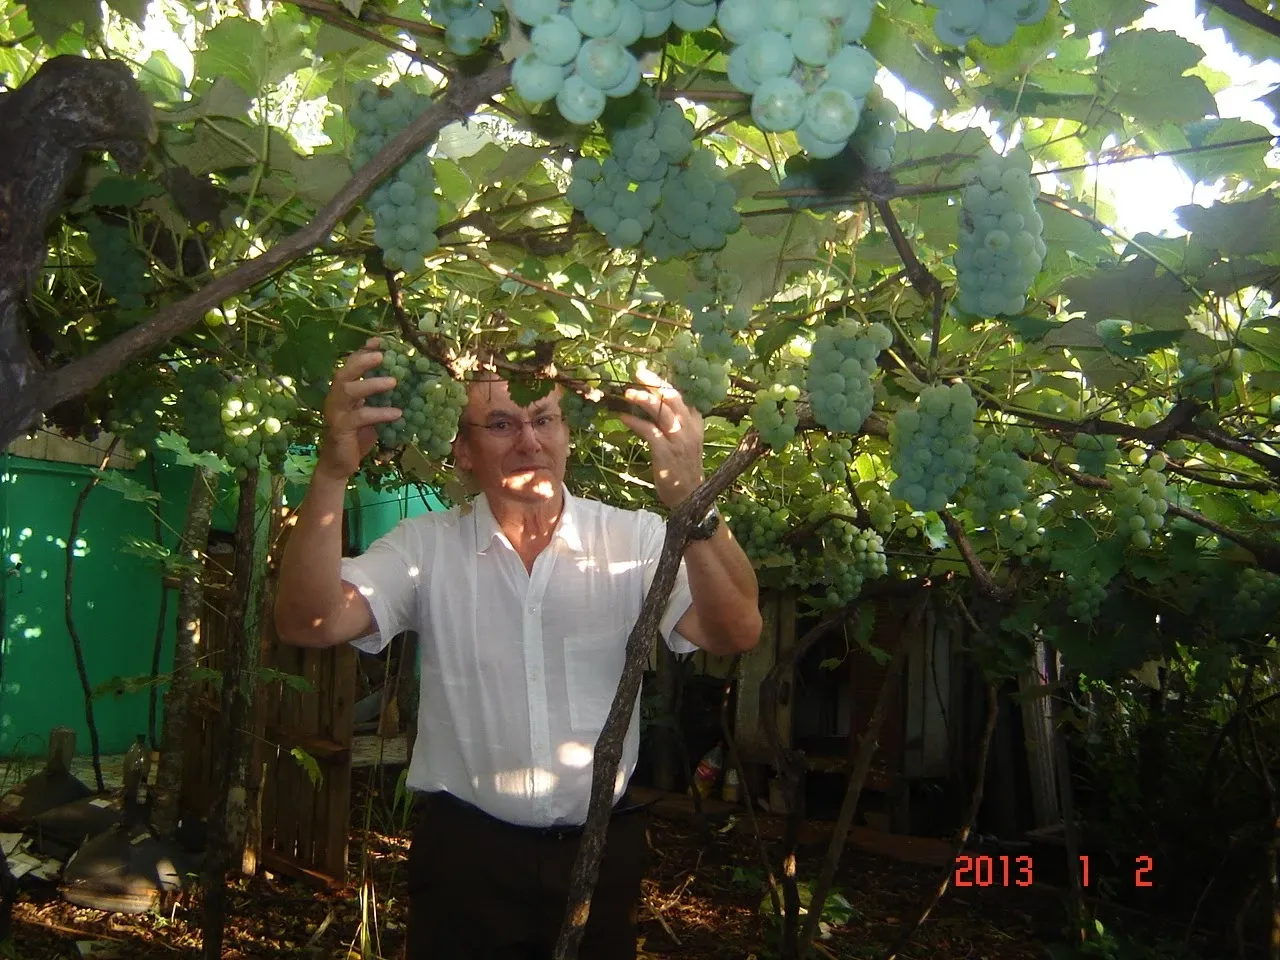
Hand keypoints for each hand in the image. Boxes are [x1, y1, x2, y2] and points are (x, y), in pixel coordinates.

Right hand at [316, 337, 401, 480]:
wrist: (340, 464)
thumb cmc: (357, 436)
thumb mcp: (370, 412)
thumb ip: (379, 398)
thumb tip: (405, 382)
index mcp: (342, 390)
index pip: (350, 365)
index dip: (363, 352)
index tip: (380, 341)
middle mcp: (335, 397)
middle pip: (344, 372)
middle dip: (362, 360)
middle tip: (382, 356)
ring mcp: (336, 412)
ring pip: (349, 391)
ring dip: (371, 384)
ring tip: (394, 381)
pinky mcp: (340, 428)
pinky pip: (360, 416)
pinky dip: (380, 413)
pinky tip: (397, 413)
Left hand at [619, 365, 704, 507]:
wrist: (691, 498)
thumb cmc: (684, 470)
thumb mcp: (687, 443)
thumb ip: (677, 425)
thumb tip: (659, 407)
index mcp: (695, 424)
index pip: (682, 397)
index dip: (665, 384)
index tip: (650, 374)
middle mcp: (689, 429)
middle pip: (672, 398)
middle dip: (654, 383)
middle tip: (638, 373)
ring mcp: (678, 441)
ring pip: (661, 411)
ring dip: (643, 399)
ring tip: (628, 392)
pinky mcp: (666, 453)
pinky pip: (649, 431)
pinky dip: (635, 422)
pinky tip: (623, 417)